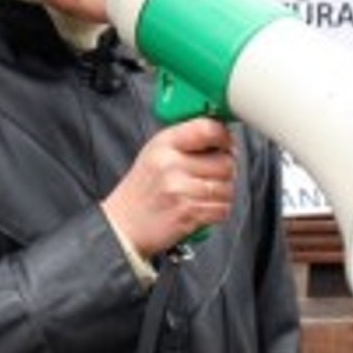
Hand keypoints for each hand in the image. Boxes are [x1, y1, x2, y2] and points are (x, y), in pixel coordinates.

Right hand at [100, 117, 236, 257]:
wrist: (124, 224)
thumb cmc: (143, 188)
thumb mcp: (156, 152)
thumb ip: (186, 140)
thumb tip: (222, 133)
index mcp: (164, 143)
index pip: (207, 128)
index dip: (224, 136)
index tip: (225, 144)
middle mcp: (171, 164)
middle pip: (225, 162)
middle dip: (226, 170)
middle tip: (213, 174)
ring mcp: (180, 189)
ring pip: (227, 187)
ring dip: (222, 193)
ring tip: (204, 194)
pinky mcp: (188, 213)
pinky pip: (222, 209)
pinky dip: (217, 211)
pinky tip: (202, 208)